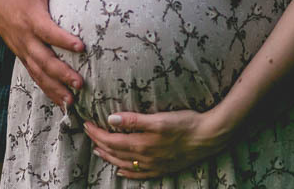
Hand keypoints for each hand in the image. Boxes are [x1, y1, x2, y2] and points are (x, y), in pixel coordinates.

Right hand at [0, 0, 84, 107]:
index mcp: (31, 18)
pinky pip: (35, 77)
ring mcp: (23, 51)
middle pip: (43, 59)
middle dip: (61, 73)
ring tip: (72, 101)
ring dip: (55, 88)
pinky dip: (48, 91)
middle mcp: (27, 38)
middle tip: (79, 82)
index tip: (81, 46)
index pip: (48, 31)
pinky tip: (62, 104)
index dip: (63, 39)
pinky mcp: (23, 58)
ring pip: (39, 73)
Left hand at [85, 109, 232, 179]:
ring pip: (124, 164)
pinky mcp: (162, 168)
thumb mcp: (158, 118)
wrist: (208, 138)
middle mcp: (145, 157)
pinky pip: (139, 174)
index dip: (96, 132)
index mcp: (141, 143)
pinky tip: (121, 171)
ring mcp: (153, 165)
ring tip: (98, 150)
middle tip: (88, 133)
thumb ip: (133, 120)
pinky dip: (127, 173)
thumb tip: (111, 119)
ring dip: (109, 157)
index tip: (86, 123)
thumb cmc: (184, 123)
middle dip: (98, 142)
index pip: (110, 140)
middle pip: (114, 152)